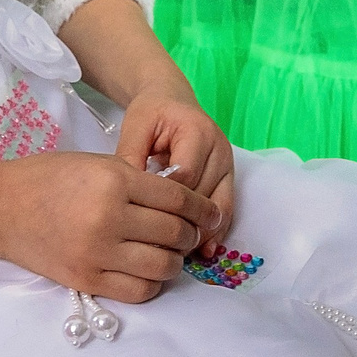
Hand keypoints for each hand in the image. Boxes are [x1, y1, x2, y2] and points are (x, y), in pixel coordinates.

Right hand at [0, 150, 217, 302]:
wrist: (3, 207)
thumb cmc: (52, 177)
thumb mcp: (99, 164)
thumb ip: (140, 180)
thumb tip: (183, 202)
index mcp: (115, 181)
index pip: (178, 199)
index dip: (202, 208)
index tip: (211, 214)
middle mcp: (109, 218)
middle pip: (174, 233)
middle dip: (190, 235)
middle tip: (189, 233)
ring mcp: (97, 253)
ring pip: (162, 266)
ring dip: (175, 261)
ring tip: (170, 253)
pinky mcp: (87, 280)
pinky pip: (138, 290)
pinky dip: (153, 283)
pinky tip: (148, 270)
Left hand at [114, 81, 236, 256]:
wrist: (172, 101)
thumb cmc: (152, 113)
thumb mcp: (135, 127)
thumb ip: (131, 158)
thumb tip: (126, 198)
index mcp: (196, 130)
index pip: (186, 175)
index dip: (167, 201)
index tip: (146, 222)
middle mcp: (219, 148)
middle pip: (204, 195)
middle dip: (183, 223)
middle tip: (159, 249)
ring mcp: (228, 164)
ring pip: (219, 206)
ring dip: (201, 231)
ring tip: (179, 255)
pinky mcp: (229, 177)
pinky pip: (226, 208)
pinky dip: (215, 230)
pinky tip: (202, 250)